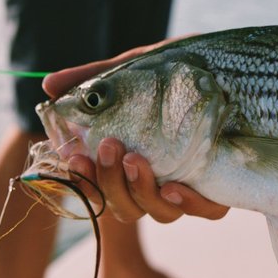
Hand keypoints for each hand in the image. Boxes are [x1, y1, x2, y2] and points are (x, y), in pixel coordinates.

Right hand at [43, 44, 229, 224]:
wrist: (230, 63)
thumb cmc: (176, 70)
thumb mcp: (133, 69)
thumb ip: (93, 79)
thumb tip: (48, 85)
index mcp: (130, 161)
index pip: (98, 186)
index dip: (84, 180)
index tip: (75, 158)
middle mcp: (157, 180)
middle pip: (124, 207)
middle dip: (111, 182)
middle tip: (110, 147)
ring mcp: (189, 186)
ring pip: (159, 213)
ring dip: (141, 191)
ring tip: (138, 160)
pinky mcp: (221, 186)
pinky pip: (204, 210)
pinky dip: (187, 203)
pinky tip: (175, 186)